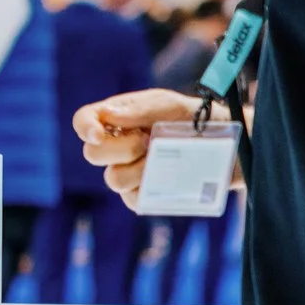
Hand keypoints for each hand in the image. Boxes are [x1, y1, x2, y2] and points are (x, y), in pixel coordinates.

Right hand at [72, 88, 206, 207]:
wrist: (220, 144)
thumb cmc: (189, 118)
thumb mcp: (168, 106)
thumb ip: (139, 109)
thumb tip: (107, 116)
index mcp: (114, 118)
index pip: (83, 121)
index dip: (85, 127)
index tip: (98, 134)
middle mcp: (114, 146)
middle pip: (92, 154)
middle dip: (122, 148)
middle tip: (148, 140)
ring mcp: (125, 173)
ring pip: (113, 179)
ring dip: (140, 168)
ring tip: (164, 159)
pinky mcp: (139, 196)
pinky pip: (133, 199)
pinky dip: (152, 187)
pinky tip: (168, 176)